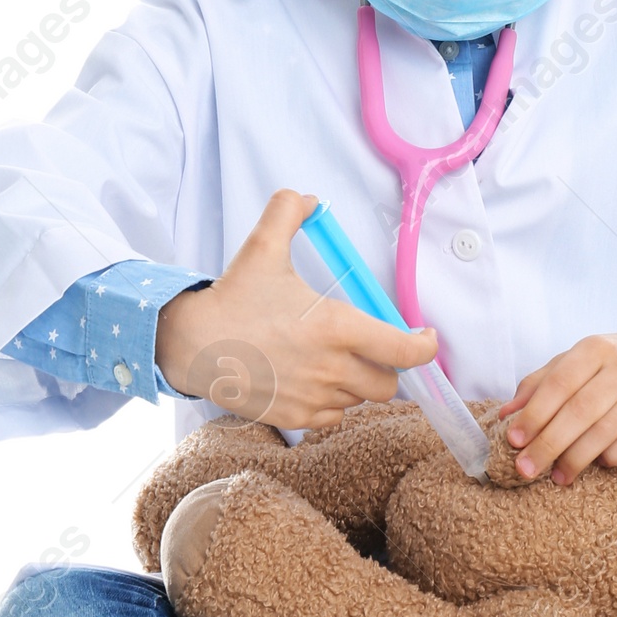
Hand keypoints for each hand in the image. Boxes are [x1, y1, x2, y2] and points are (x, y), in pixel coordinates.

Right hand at [155, 189, 437, 430]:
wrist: (190, 343)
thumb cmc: (232, 298)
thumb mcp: (262, 246)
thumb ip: (288, 212)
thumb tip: (306, 198)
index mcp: (337, 327)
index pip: (403, 351)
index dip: (424, 347)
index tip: (426, 339)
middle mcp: (331, 367)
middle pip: (387, 384)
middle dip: (386, 367)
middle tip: (370, 349)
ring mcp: (313, 397)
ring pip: (358, 401)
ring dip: (356, 384)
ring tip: (335, 362)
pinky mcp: (293, 417)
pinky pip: (331, 418)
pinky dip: (331, 403)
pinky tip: (314, 382)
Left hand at [496, 331, 616, 485]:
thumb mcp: (579, 361)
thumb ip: (541, 383)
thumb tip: (506, 415)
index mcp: (596, 348)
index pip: (559, 383)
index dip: (534, 414)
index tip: (514, 440)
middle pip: (580, 411)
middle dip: (548, 444)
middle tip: (526, 469)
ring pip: (605, 432)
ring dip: (575, 459)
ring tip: (557, 477)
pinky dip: (608, 458)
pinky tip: (596, 464)